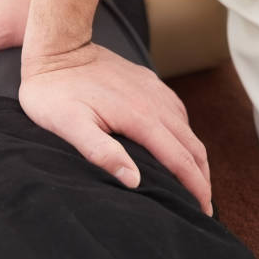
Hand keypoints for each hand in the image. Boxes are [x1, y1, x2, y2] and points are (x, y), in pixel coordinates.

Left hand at [19, 42, 212, 215]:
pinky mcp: (146, 80)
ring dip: (194, 155)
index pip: (180, 160)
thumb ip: (101, 152)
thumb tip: (135, 181)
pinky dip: (183, 132)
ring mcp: (152, 88)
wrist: (56, 47)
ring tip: (192, 178)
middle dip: (202, 177)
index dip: (196, 188)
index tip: (203, 211)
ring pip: (187, 127)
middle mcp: (154, 102)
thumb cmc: (54, 90)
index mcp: (140, 118)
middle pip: (192, 146)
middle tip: (202, 203)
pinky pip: (175, 109)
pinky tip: (175, 140)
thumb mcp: (68, 124)